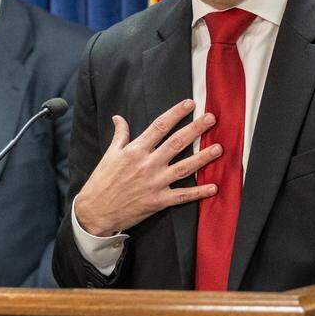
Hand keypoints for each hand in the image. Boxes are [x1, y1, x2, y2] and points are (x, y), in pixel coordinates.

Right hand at [74, 100, 220, 236]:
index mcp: (135, 150)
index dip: (176, 113)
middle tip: (212, 118)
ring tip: (219, 148)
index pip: (159, 126)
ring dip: (203, 157)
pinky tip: (214, 187)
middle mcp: (147, 164)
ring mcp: (154, 183)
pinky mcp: (158, 201)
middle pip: (176, 143)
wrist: (95, 211)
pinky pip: (182, 195)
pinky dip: (199, 192)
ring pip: (184, 167)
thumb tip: (118, 117)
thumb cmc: (101, 182)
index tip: (190, 104)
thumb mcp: (109, 155)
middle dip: (195, 129)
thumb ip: (119, 136)